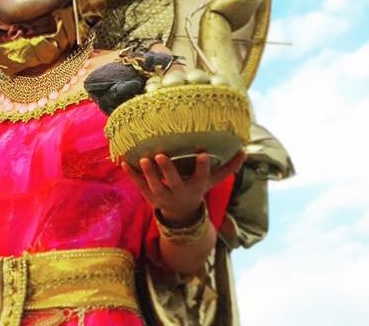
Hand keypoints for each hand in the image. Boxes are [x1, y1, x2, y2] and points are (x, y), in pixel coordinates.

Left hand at [123, 151, 246, 223]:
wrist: (180, 215)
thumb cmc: (196, 190)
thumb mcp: (212, 182)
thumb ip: (227, 168)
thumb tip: (245, 152)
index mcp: (196, 187)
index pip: (201, 177)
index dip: (202, 166)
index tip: (203, 152)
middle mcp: (179, 192)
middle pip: (173, 182)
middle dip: (167, 170)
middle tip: (161, 155)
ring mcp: (163, 196)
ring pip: (154, 186)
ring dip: (147, 173)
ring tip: (143, 159)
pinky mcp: (149, 196)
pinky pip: (139, 186)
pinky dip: (132, 175)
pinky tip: (124, 162)